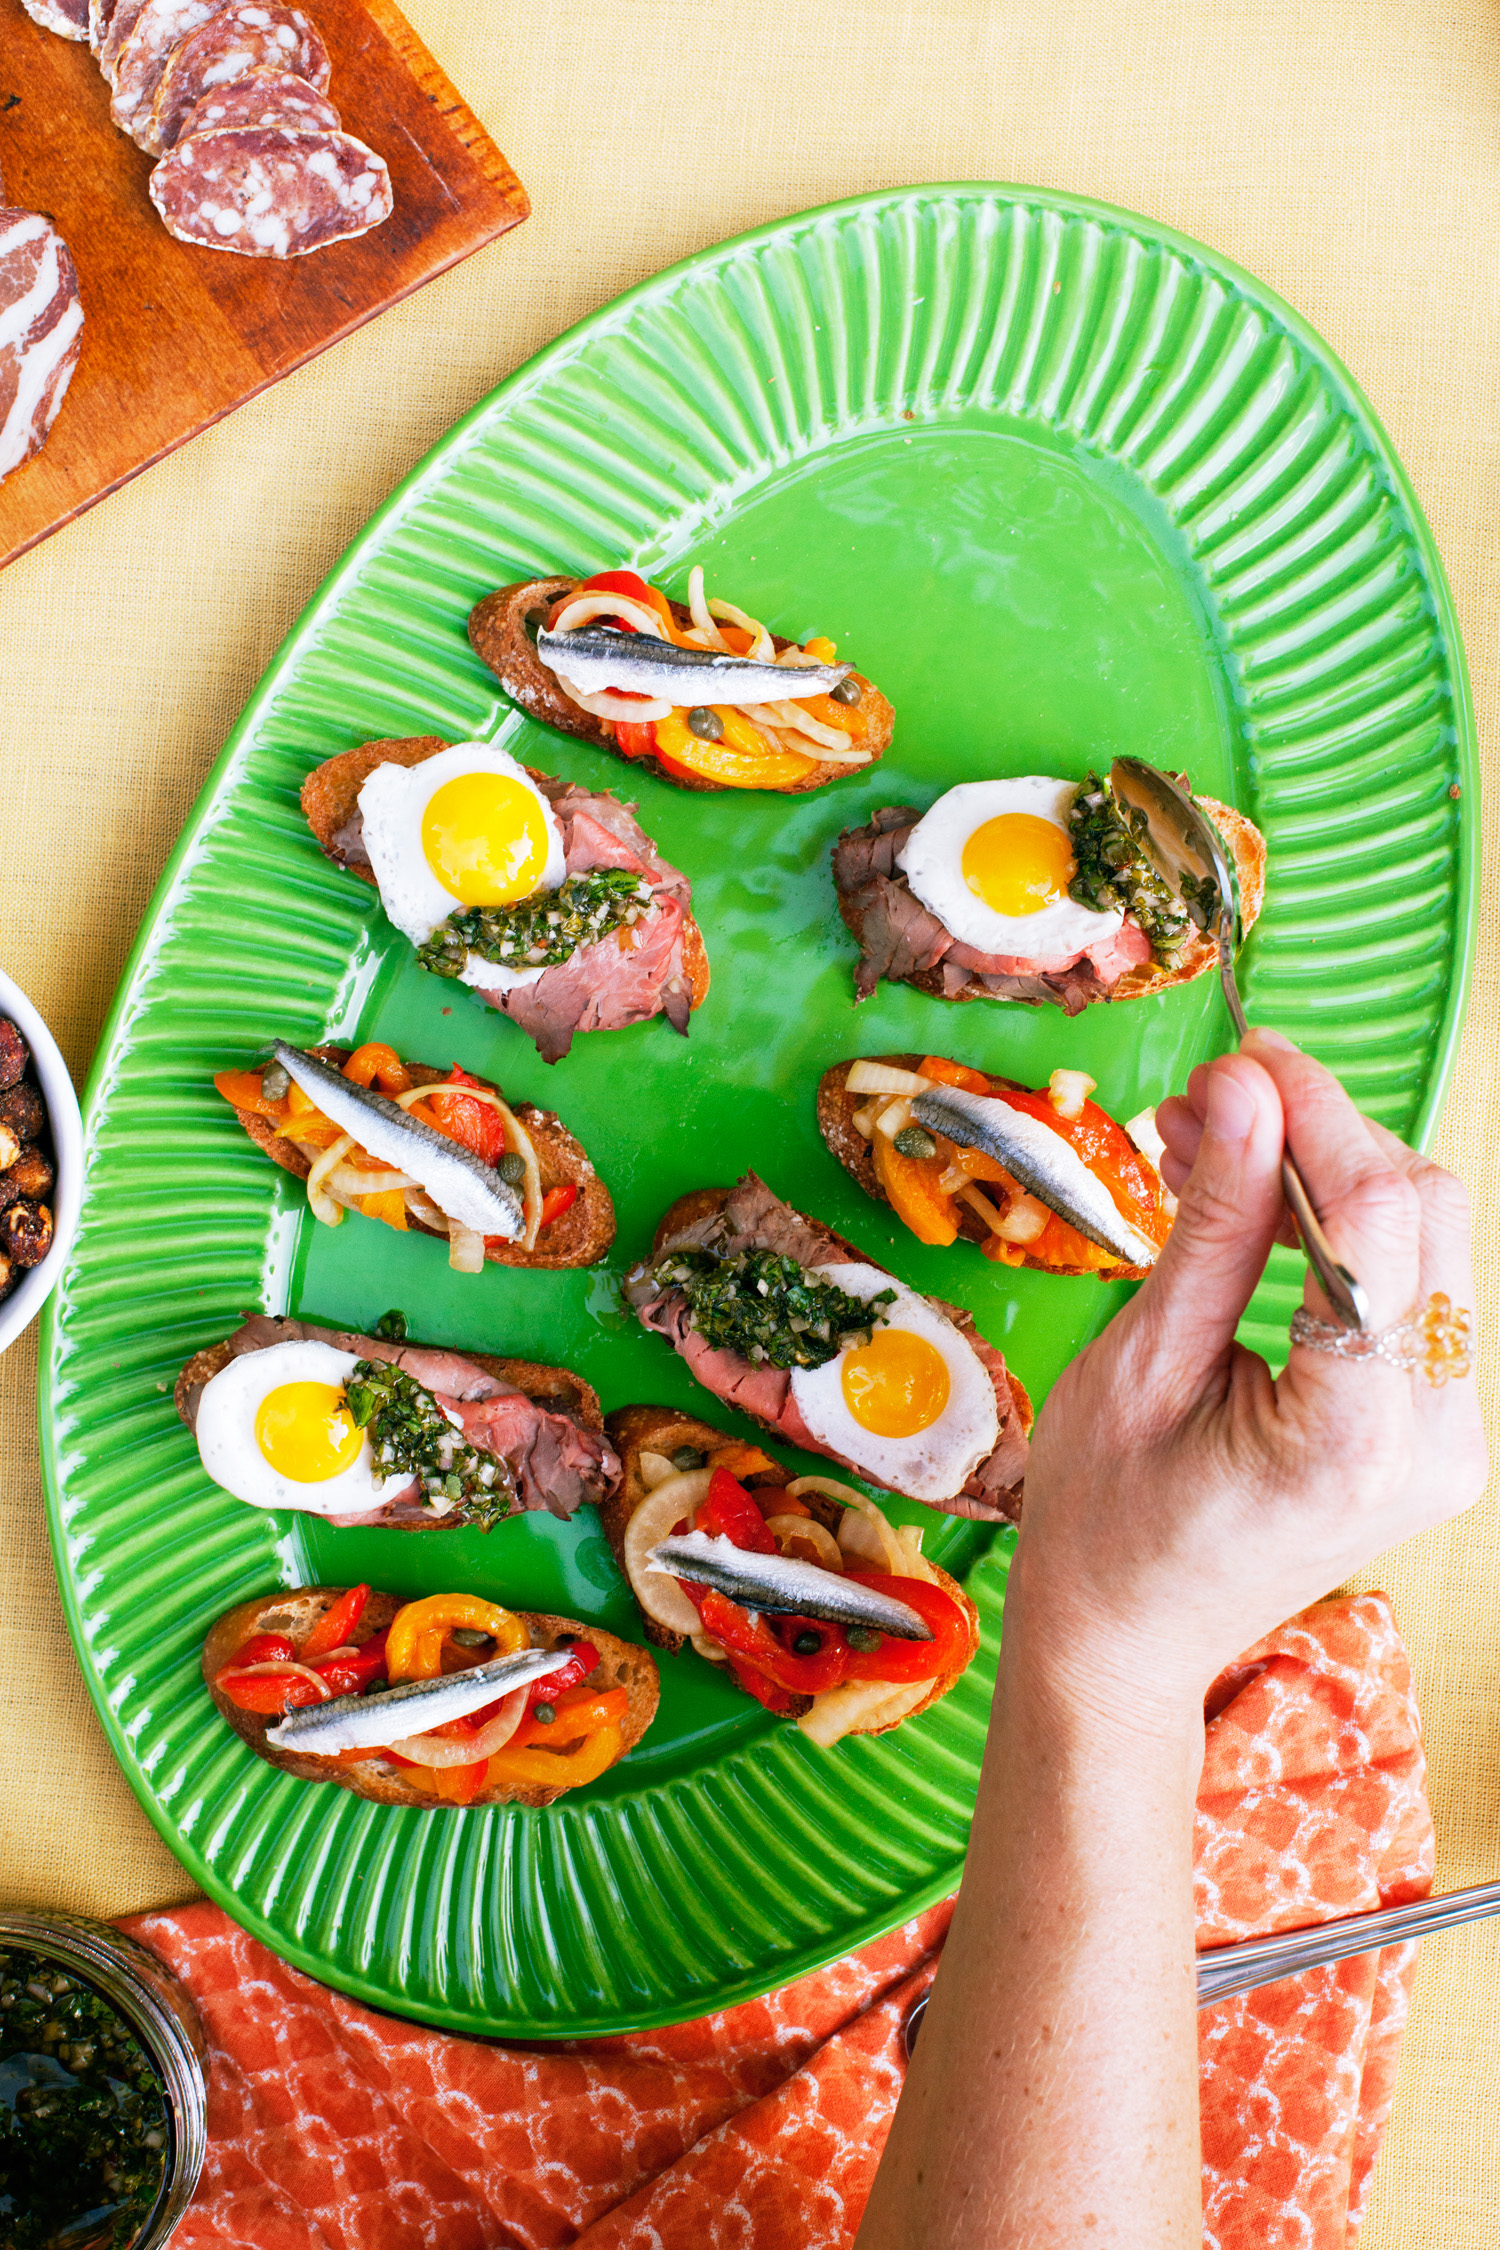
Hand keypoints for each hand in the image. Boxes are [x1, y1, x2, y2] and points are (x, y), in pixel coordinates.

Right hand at [1011, 1027, 1486, 1715]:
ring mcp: (1451, 1439)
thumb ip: (1214, 1224)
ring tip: (1208, 1156)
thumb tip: (1243, 1088)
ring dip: (1326, 1173)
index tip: (1233, 1063)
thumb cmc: (1107, 1526)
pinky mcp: (1437, 1426)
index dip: (1312, 1112)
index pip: (1380, 1215)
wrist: (1128, 1640)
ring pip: (1431, 1235)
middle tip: (1205, 1108)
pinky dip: (1341, 1228)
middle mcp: (1435, 1440)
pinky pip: (1414, 1283)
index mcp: (1352, 1438)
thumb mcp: (1141, 1365)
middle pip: (1427, 1210)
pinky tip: (1255, 1210)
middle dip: (1320, 1133)